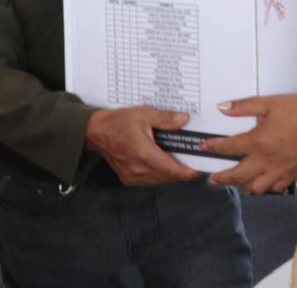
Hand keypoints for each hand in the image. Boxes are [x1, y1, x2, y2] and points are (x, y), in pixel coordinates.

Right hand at [85, 106, 200, 185]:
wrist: (97, 132)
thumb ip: (165, 119)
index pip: (172, 170)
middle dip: (181, 171)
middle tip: (192, 161)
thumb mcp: (144, 115)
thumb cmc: (119, 122)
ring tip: (179, 162)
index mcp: (144, 154)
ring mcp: (132, 176)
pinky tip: (162, 164)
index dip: (188, 172)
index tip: (199, 170)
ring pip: (159, 181)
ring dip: (170, 174)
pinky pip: (149, 181)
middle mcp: (138, 169)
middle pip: (168, 177)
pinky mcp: (128, 179)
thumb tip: (184, 119)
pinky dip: (159, 175)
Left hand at [204, 94, 296, 192]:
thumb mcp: (270, 102)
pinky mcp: (291, 175)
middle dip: (222, 178)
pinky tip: (262, 183)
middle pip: (237, 176)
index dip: (213, 147)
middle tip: (212, 178)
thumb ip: (244, 106)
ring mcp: (278, 171)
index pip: (228, 148)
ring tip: (236, 182)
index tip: (204, 147)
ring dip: (242, 186)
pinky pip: (273, 188)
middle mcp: (264, 161)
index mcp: (257, 142)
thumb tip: (222, 107)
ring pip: (254, 188)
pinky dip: (264, 188)